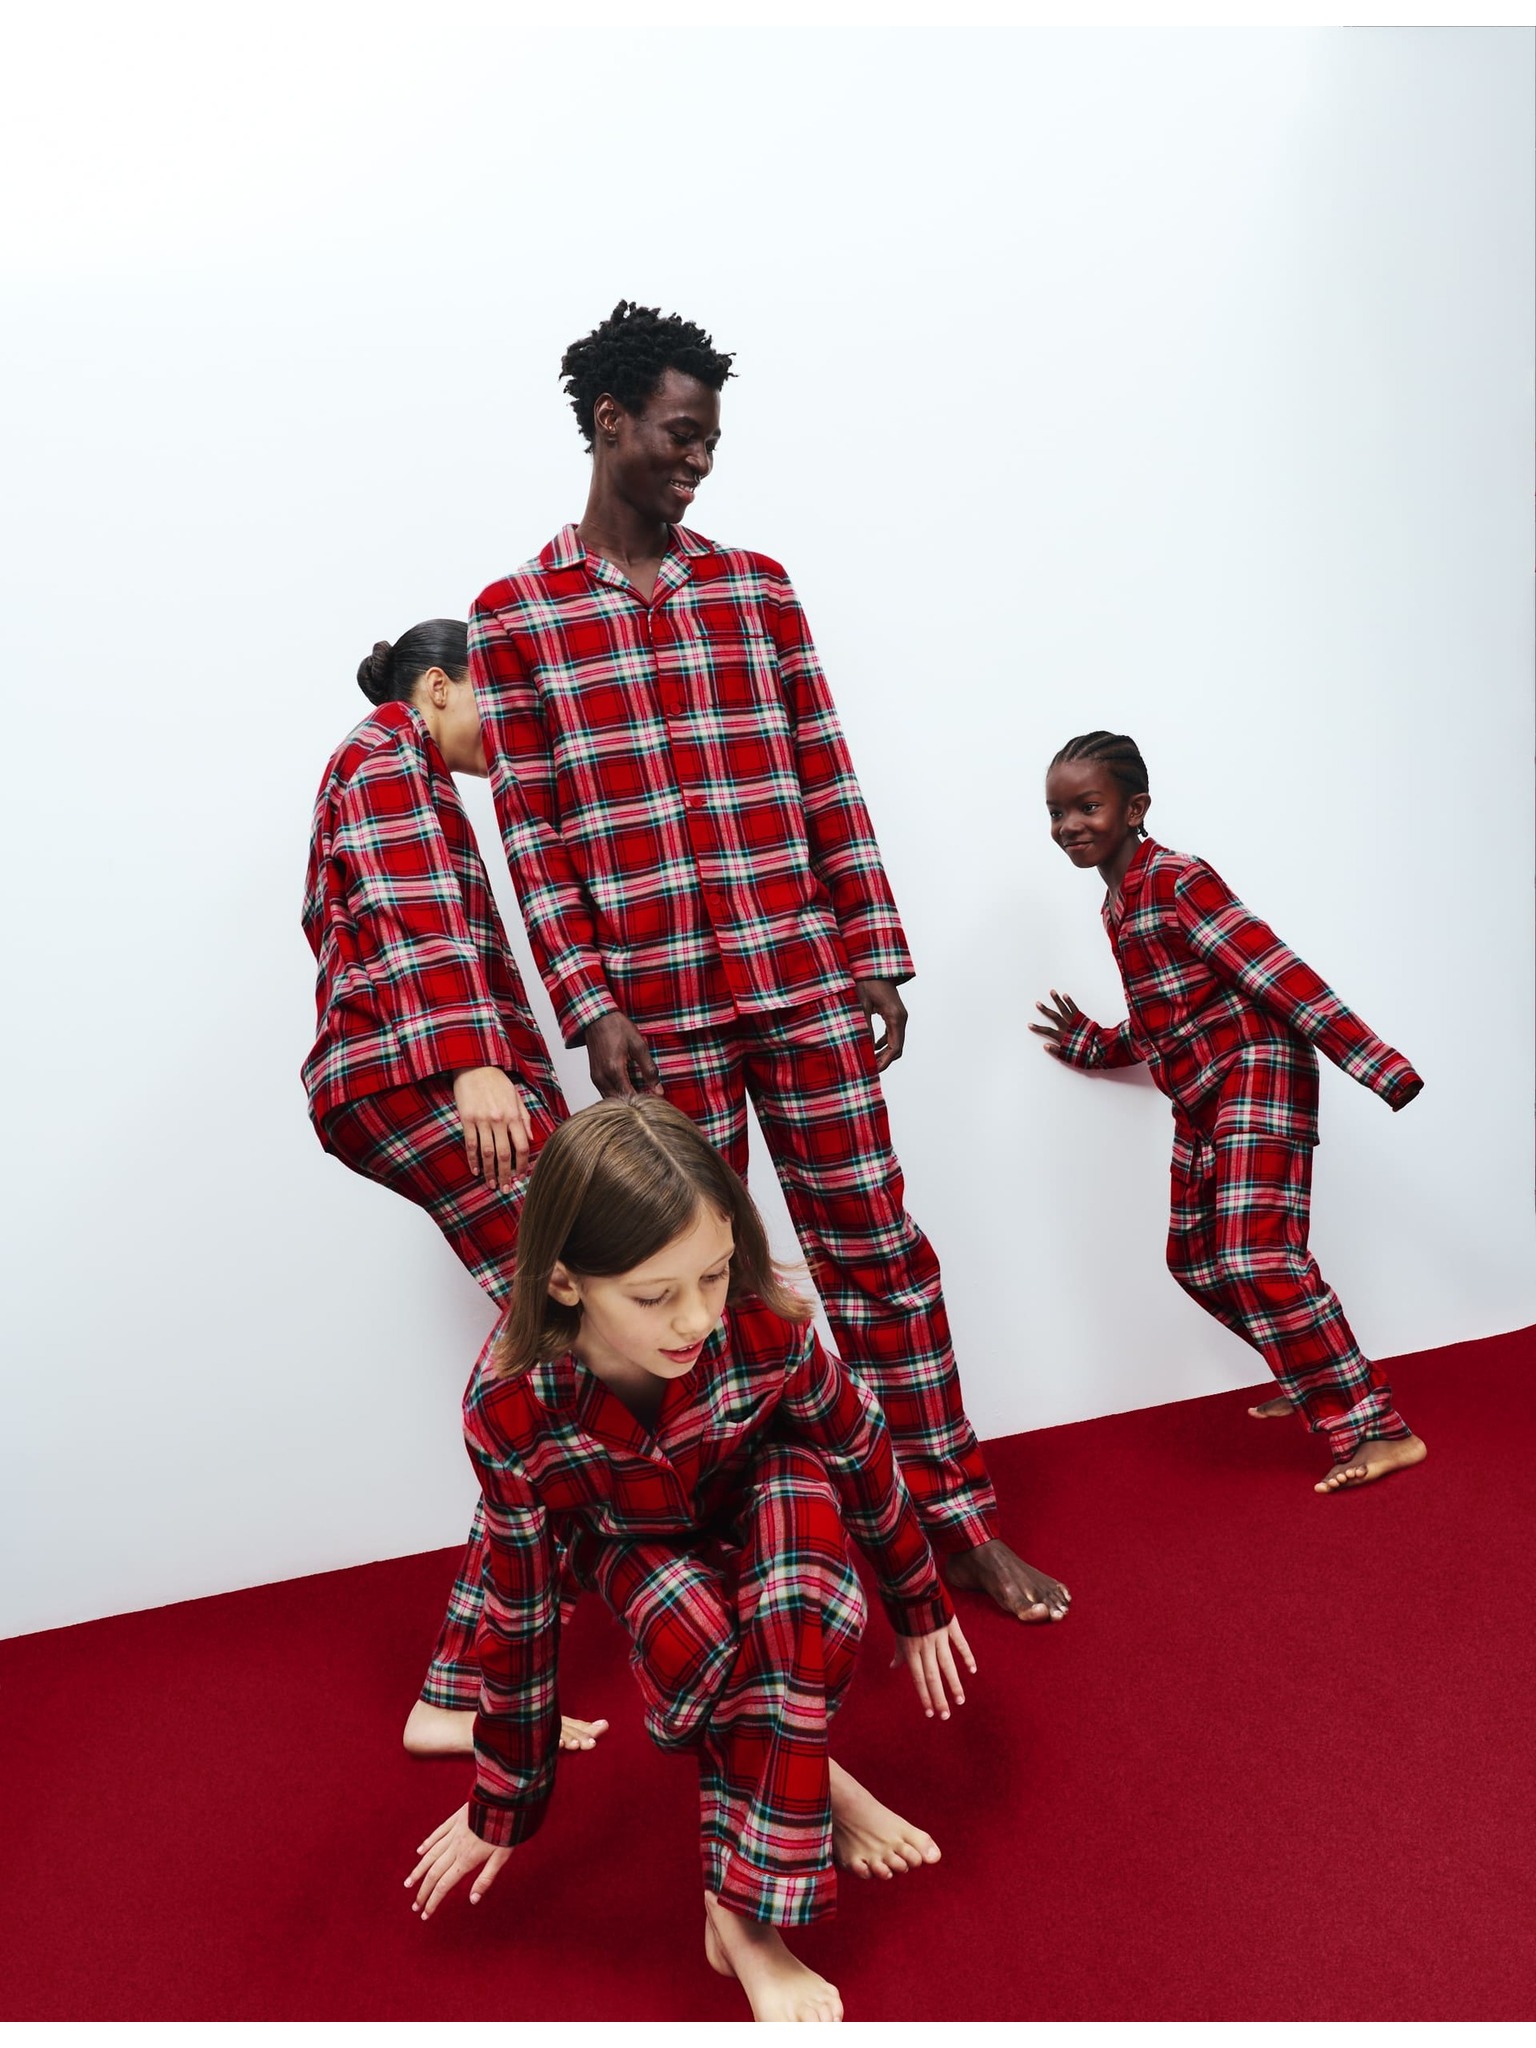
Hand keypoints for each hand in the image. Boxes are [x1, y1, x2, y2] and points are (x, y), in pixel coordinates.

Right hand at [405, 1803, 512, 1920]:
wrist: (503, 1799)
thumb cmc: (506, 1831)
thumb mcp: (501, 1858)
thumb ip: (486, 1879)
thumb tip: (472, 1900)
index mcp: (466, 1860)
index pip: (444, 1886)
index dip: (433, 1901)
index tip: (425, 1914)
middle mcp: (455, 1848)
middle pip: (433, 1873)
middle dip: (423, 1891)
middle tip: (414, 1906)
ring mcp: (453, 1832)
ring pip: (431, 1854)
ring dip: (418, 1870)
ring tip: (408, 1883)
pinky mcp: (455, 1819)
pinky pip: (437, 1833)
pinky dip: (427, 1844)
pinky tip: (420, 1852)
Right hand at [452, 1068, 532, 1190]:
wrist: (474, 1065)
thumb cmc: (497, 1080)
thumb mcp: (516, 1096)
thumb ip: (524, 1118)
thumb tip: (531, 1138)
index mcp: (513, 1115)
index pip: (522, 1146)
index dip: (523, 1164)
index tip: (521, 1177)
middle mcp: (499, 1120)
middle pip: (505, 1154)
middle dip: (506, 1174)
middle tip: (506, 1188)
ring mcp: (482, 1121)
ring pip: (487, 1153)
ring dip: (490, 1171)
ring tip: (492, 1184)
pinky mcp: (467, 1119)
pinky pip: (470, 1144)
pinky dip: (473, 1160)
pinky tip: (476, 1171)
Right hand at [586, 1011, 661, 1099]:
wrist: (597, 1018)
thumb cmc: (617, 1028)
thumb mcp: (639, 1045)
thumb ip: (649, 1069)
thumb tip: (658, 1090)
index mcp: (614, 1070)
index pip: (630, 1097)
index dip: (643, 1101)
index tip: (654, 1100)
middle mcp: (602, 1078)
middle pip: (619, 1103)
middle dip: (634, 1103)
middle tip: (648, 1098)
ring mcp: (596, 1078)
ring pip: (611, 1100)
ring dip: (624, 1100)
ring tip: (639, 1093)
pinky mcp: (594, 1077)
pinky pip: (605, 1093)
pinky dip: (617, 1095)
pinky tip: (628, 1088)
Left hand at [855, 977, 906, 1070]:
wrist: (874, 966)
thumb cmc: (867, 982)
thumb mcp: (861, 1005)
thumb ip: (864, 1026)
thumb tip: (864, 1047)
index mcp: (895, 1017)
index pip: (894, 1047)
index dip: (885, 1061)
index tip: (874, 1070)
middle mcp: (901, 1018)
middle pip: (897, 1047)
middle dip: (885, 1060)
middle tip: (870, 1069)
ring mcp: (899, 1016)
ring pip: (895, 1042)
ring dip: (884, 1053)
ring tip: (870, 1061)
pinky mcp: (894, 1014)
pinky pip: (892, 1034)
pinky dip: (884, 1043)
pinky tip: (872, 1047)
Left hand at [897, 1616, 975, 1719]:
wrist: (912, 1589)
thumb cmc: (904, 1615)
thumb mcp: (898, 1634)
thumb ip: (899, 1652)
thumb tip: (893, 1666)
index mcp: (911, 1650)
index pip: (918, 1678)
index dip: (924, 1696)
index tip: (930, 1714)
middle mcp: (925, 1646)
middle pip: (932, 1676)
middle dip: (939, 1697)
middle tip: (946, 1716)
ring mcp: (938, 1636)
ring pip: (947, 1664)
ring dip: (954, 1683)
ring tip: (960, 1700)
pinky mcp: (949, 1626)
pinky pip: (959, 1643)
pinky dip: (966, 1656)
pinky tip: (972, 1669)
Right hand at [1028, 989, 1082, 1058]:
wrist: (1099, 1048)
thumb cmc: (1085, 1054)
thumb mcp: (1070, 1057)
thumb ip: (1057, 1051)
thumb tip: (1045, 1046)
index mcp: (1063, 1037)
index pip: (1047, 1031)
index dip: (1038, 1028)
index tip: (1029, 1025)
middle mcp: (1067, 1027)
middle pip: (1054, 1016)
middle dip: (1045, 1009)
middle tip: (1038, 1003)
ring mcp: (1074, 1021)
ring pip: (1063, 1009)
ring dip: (1057, 1000)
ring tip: (1052, 992)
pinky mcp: (1082, 1019)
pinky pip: (1074, 1008)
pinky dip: (1069, 1001)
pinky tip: (1065, 995)